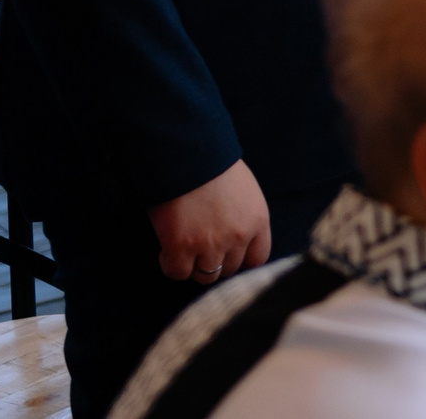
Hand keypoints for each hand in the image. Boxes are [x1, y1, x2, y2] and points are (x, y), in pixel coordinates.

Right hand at [149, 159, 271, 285]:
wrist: (186, 150)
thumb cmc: (211, 164)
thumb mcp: (243, 190)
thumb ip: (243, 216)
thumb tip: (233, 240)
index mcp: (258, 219)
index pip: (257, 259)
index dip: (239, 259)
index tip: (225, 254)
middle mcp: (239, 236)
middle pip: (229, 269)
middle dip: (214, 260)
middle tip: (199, 247)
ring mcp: (210, 244)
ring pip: (205, 276)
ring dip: (193, 265)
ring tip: (183, 247)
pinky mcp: (181, 247)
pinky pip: (177, 272)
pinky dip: (170, 264)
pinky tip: (167, 248)